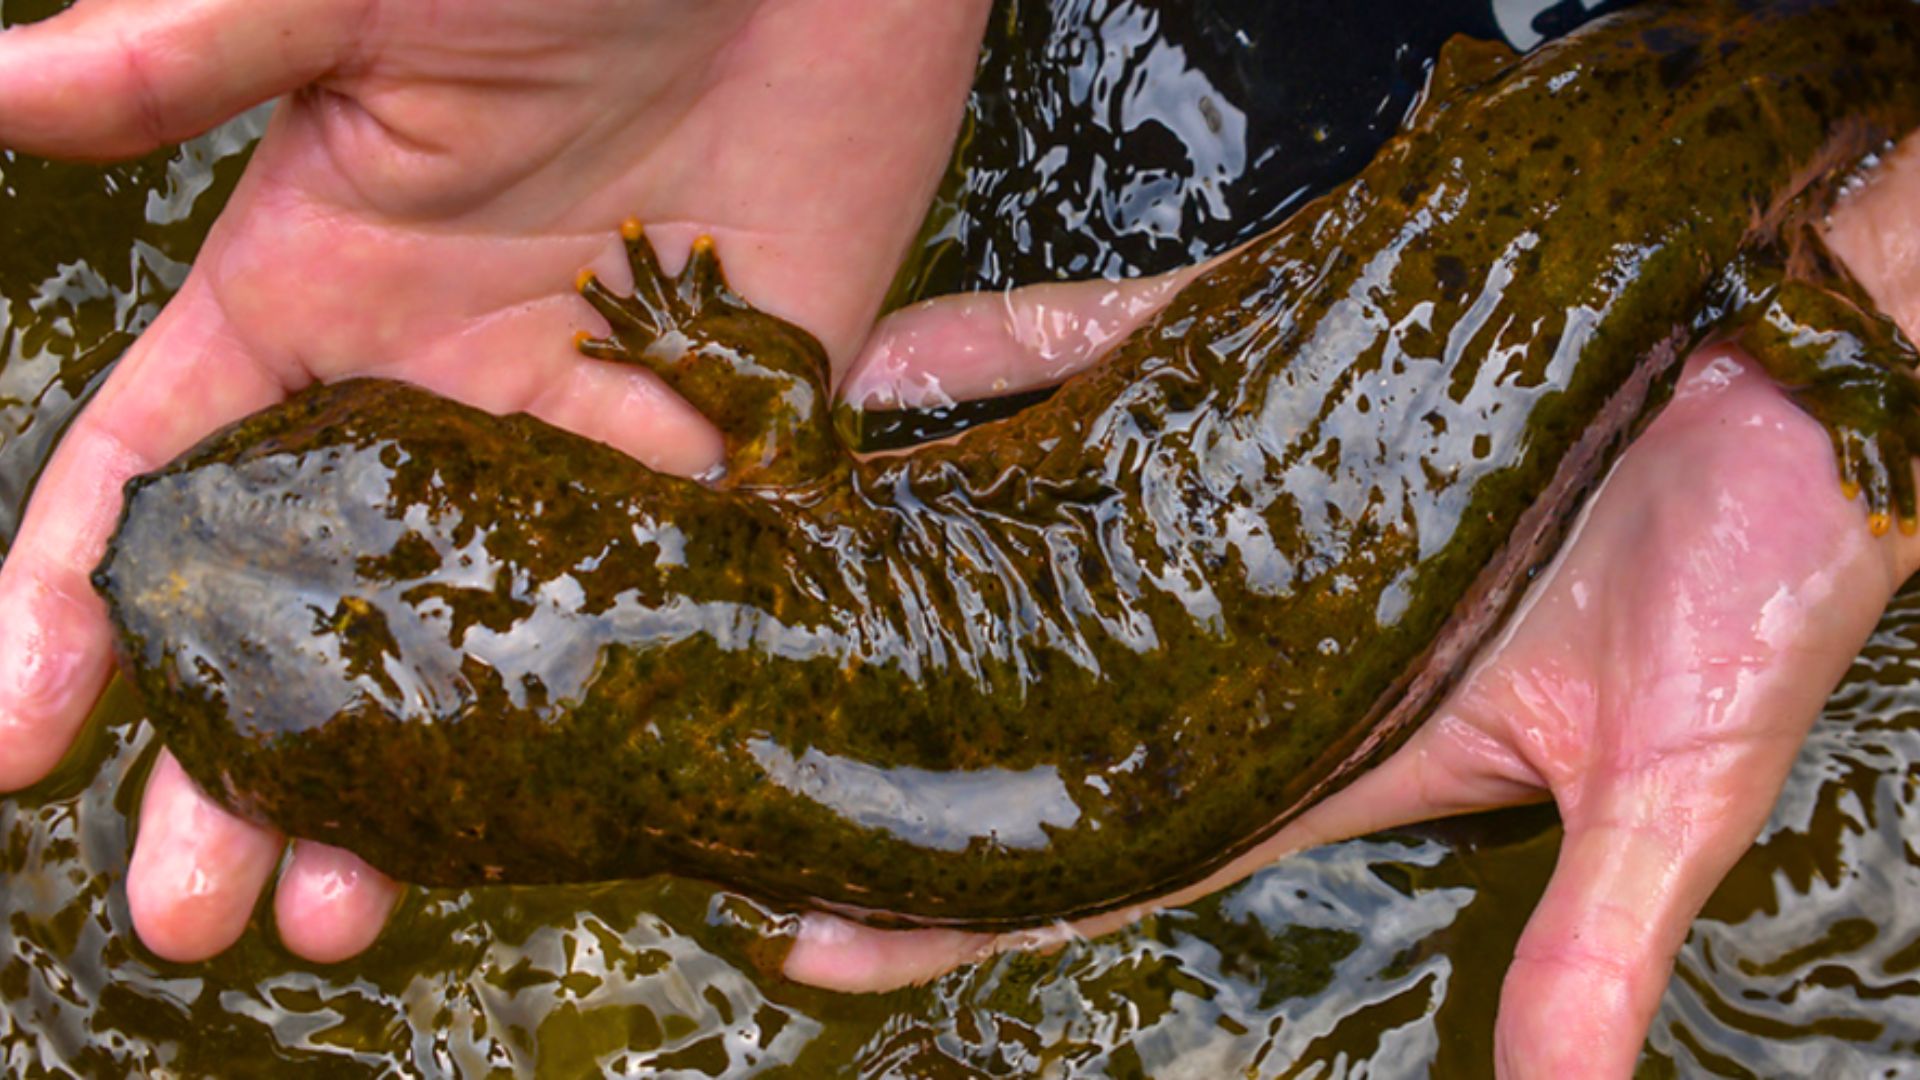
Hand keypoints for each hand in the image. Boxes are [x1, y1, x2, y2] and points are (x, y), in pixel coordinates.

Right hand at [0, 0, 991, 962]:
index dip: (66, 613)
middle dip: (233, 764)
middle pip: (304, 620)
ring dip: (405, 791)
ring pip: (466, 656)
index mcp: (306, 299)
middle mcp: (426, 400)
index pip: (150, 484)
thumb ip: (199, 54)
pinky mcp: (716, 465)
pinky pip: (645, 620)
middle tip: (192, 903)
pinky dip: (597, 727)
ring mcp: (572, 448)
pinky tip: (560, 834)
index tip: (15, 738)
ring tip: (343, 917)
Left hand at [788, 137, 1919, 1076]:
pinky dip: (993, 355)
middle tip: (725, 778)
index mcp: (1337, 740)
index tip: (822, 948)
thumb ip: (1596, 933)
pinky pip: (1097, 351)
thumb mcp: (1678, 772)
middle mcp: (1260, 621)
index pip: (1114, 851)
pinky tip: (876, 370)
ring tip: (760, 579)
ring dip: (907, 552)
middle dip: (886, 748)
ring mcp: (1252, 485)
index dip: (973, 911)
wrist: (1818, 356)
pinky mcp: (1272, 354)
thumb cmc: (1774, 560)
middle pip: (1032, 700)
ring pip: (1037, 530)